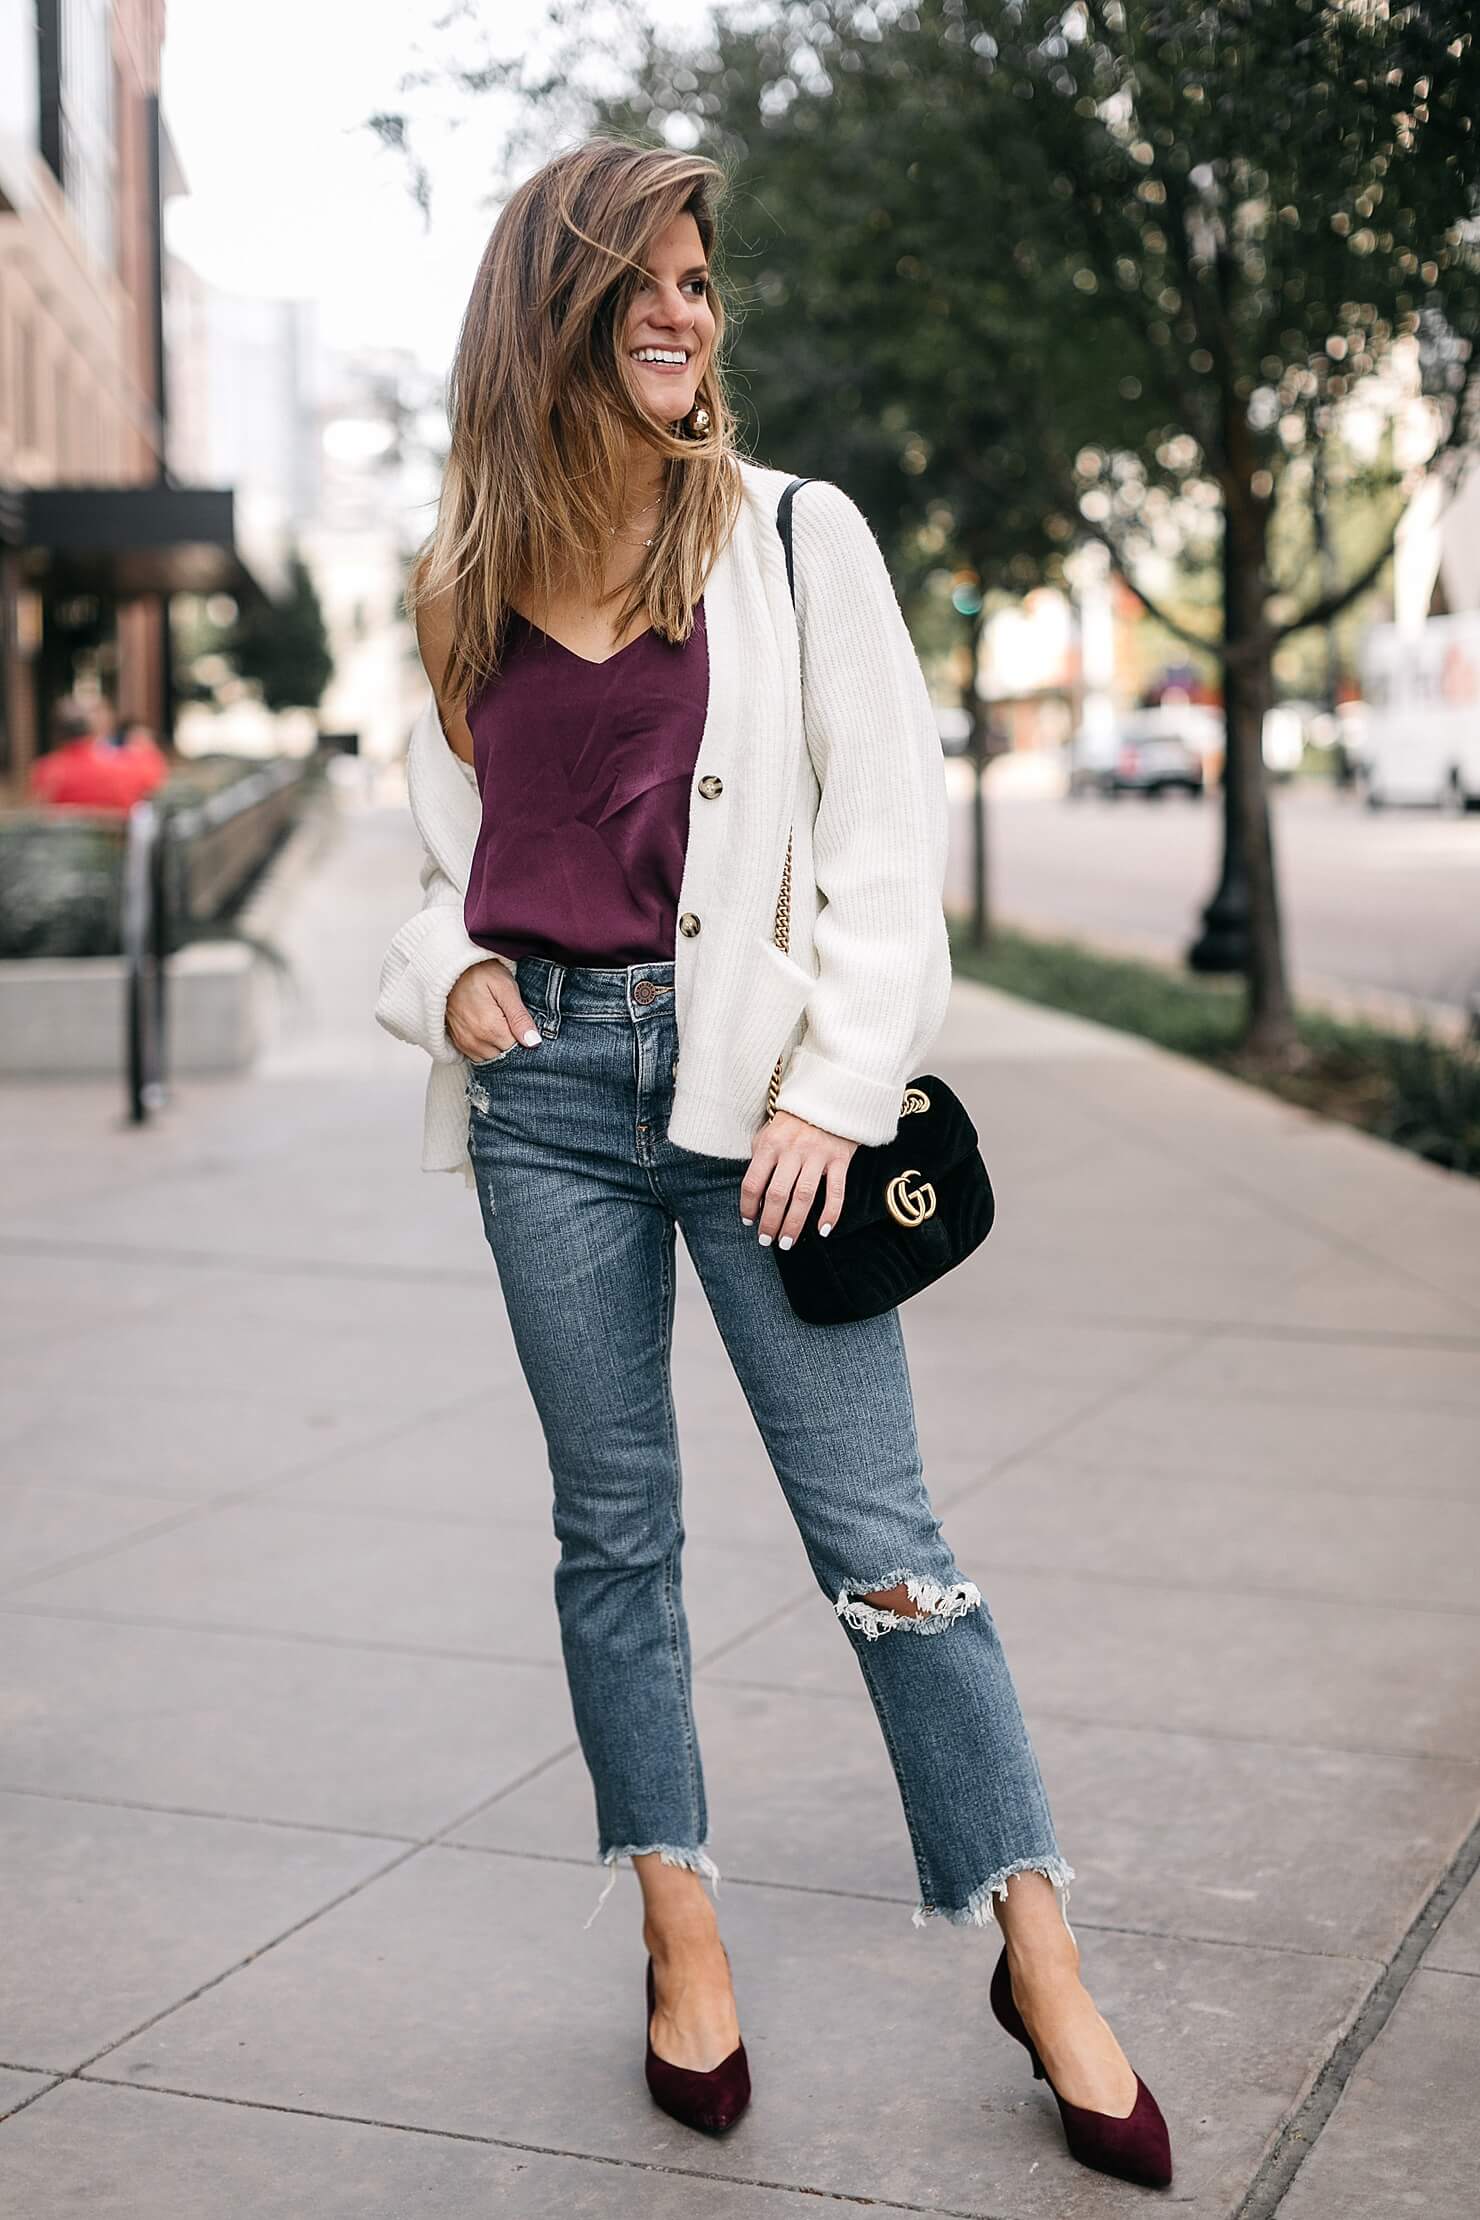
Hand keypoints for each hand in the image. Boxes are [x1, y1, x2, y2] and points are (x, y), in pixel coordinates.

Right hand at [446, 959, 540, 1061]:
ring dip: (500, 1047)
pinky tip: (490, 1031)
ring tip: (501, 1024)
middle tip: (514, 1022)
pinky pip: (477, 1057)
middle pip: (505, 1056)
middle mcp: (475, 1041)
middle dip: (513, 1044)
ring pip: (491, 1059)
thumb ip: (519, 1017)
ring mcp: (464, 1043)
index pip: (518, 1050)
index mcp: (490, 1029)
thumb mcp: (506, 988)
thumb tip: (533, 1042)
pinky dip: (487, 1048)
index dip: (526, 1040)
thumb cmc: (480, 973)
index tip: (526, 1025)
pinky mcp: (458, 1042)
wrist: (450, 968)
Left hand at [741, 1110, 855, 1247]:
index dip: (748, 1206)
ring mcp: (817, 1155)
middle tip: (766, 1241)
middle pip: (777, 1194)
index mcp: (770, 1144)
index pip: (753, 1182)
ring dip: (794, 1223)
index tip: (749, 1221)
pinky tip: (823, 1230)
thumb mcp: (769, 1132)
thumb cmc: (795, 1120)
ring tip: (787, 1242)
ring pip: (803, 1196)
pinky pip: (836, 1191)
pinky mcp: (839, 1159)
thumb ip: (760, 1158)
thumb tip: (754, 1194)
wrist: (831, 1098)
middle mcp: (792, 1150)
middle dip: (770, 1223)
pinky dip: (831, 1212)